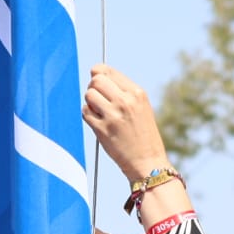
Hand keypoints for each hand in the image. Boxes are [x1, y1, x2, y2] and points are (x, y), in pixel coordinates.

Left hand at [83, 65, 168, 183]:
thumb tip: (94, 72)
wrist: (148, 162)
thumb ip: (121, 90)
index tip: (99, 83)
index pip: (107, 70)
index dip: (98, 75)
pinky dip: (88, 116)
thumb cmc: (143, 134)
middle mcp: (126, 101)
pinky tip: (99, 123)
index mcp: (137, 93)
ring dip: (91, 103)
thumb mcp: (141, 107)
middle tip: (99, 100)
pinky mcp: (103, 129)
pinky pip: (85, 112)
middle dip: (93, 88)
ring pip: (89, 95)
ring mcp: (113, 115)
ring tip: (101, 113)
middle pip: (95, 80)